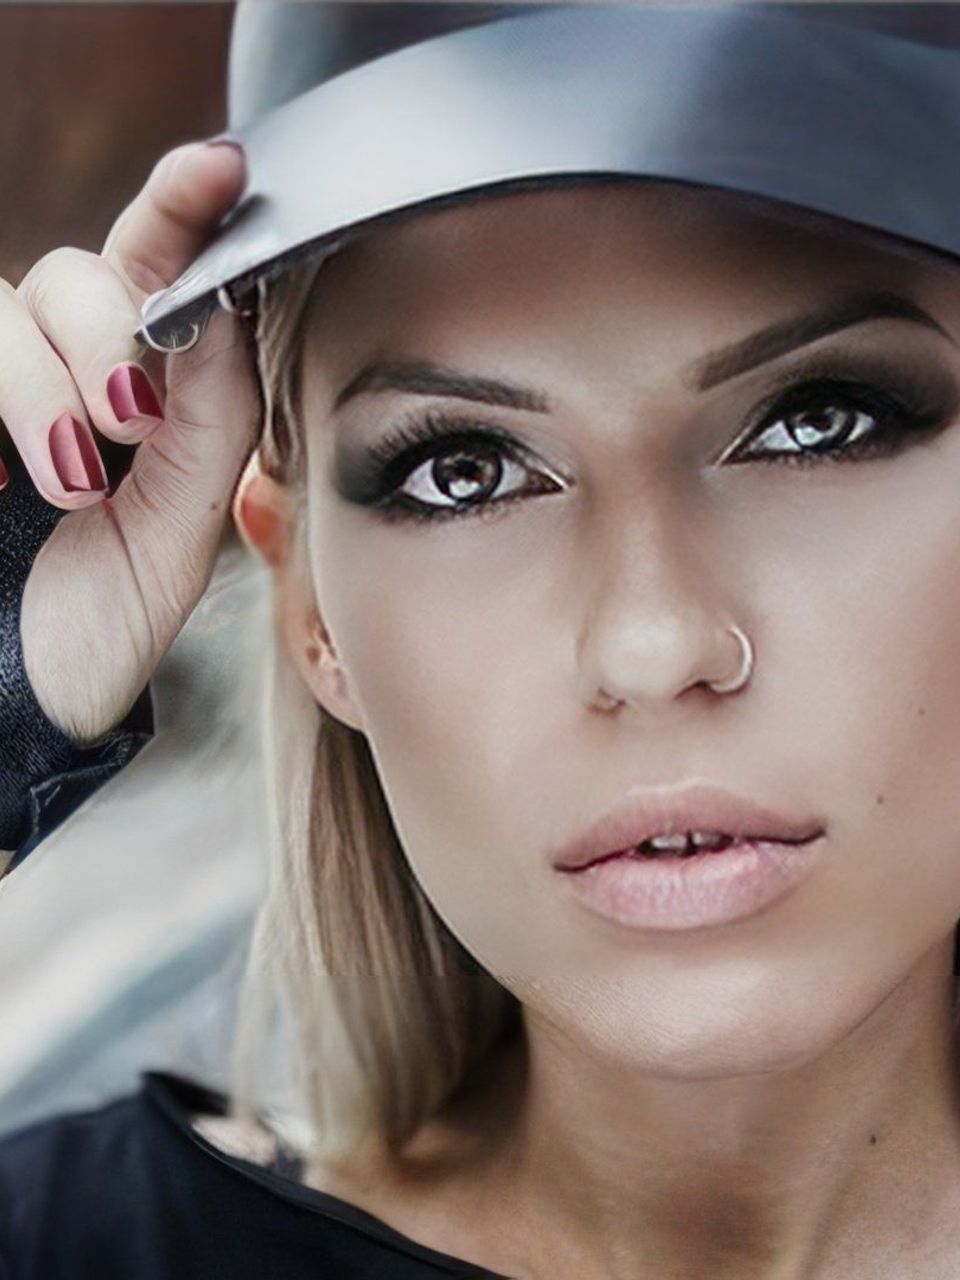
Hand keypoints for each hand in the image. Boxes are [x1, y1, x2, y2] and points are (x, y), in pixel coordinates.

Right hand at [1, 138, 259, 742]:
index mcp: (132, 393)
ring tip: (67, 483)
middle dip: (109, 336)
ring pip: (0, 301)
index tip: (220, 169)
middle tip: (128, 423)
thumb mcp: (175, 532)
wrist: (11, 703)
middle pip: (78, 274)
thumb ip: (211, 420)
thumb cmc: (92, 626)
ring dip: (38, 382)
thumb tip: (228, 306)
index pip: (157, 275)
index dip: (184, 210)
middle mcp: (52, 371)